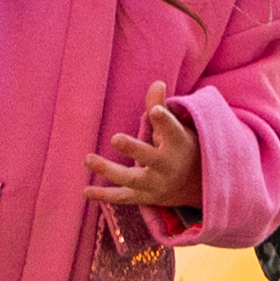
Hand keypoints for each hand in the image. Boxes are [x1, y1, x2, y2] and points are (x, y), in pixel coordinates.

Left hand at [86, 105, 203, 222]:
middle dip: (133, 149)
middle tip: (115, 138)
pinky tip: (85, 191)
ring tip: (88, 159)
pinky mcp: (145, 197)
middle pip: (150, 157)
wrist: (194, 184)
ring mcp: (155, 184)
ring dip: (109, 170)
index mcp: (177, 144)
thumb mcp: (175, 128)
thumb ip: (160, 107)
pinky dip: (104, 195)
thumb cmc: (179, 146)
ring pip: (131, 179)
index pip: (172, 130)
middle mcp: (168, 166)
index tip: (155, 111)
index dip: (164, 121)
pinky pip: (123, 197)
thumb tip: (157, 83)